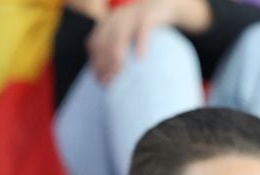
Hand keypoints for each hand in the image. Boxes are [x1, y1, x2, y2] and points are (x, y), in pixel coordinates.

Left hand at [87, 0, 210, 84]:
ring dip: (116, 57)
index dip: (95, 62)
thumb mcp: (128, 35)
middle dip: (103, 64)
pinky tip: (141, 58)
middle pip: (104, 41)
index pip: (95, 43)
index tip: (99, 80)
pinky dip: (140, 43)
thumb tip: (113, 78)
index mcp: (109, 22)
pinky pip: (143, 29)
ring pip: (119, 37)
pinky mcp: (148, 15)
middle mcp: (117, 18)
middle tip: (108, 83)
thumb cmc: (145, 27)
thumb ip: (119, 49)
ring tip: (118, 74)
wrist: (165, 4)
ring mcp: (132, 15)